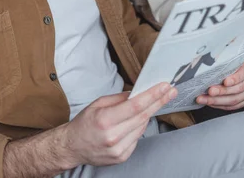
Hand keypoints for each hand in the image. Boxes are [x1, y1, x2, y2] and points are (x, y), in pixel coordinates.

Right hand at [61, 82, 176, 167]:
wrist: (73, 146)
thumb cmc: (84, 123)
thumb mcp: (98, 103)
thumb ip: (119, 98)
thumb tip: (137, 93)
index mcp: (105, 119)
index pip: (135, 106)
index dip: (152, 95)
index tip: (164, 87)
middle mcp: (113, 136)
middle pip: (143, 116)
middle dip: (158, 102)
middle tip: (170, 91)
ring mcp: (118, 149)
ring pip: (142, 127)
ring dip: (149, 113)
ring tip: (153, 102)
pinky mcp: (122, 157)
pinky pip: (137, 138)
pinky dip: (139, 126)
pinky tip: (135, 120)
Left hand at [196, 58, 243, 109]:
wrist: (229, 67)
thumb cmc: (226, 60)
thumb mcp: (225, 55)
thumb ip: (221, 58)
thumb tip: (208, 61)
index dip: (235, 78)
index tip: (225, 82)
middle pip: (239, 88)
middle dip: (222, 91)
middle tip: (210, 91)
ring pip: (235, 99)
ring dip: (218, 100)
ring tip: (205, 98)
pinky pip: (233, 106)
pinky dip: (220, 105)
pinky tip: (210, 102)